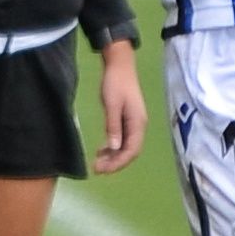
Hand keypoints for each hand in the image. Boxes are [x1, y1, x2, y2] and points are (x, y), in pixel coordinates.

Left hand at [90, 41, 146, 173]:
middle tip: (96, 169)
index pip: (131, 150)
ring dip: (113, 156)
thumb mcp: (112, 104)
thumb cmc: (115, 83)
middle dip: (114, 162)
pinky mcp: (127, 120)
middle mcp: (138, 126)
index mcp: (137, 123)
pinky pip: (121, 139)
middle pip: (129, 151)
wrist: (119, 65)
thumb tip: (114, 148)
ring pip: (125, 147)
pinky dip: (112, 147)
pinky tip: (101, 150)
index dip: (118, 163)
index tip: (103, 170)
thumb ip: (113, 126)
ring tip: (97, 162)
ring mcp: (133, 123)